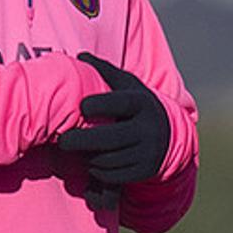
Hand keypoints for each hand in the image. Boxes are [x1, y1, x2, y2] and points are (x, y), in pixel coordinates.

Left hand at [58, 52, 170, 205]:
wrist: (169, 135)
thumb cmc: (136, 105)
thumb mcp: (127, 85)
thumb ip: (104, 71)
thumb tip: (80, 56)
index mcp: (142, 103)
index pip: (122, 104)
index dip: (101, 104)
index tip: (82, 106)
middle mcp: (147, 129)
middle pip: (111, 138)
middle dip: (83, 141)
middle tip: (63, 140)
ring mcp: (147, 152)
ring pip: (109, 160)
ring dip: (88, 157)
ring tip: (76, 149)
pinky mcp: (143, 171)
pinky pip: (114, 176)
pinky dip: (98, 171)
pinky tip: (91, 161)